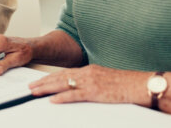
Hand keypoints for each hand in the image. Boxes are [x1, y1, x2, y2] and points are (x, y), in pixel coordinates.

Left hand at [28, 65, 147, 104]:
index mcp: (90, 70)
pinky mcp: (96, 92)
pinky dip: (62, 97)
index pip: (65, 72)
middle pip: (60, 77)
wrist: (140, 84)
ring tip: (35, 92)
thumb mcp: (106, 79)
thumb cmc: (126, 84)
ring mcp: (91, 82)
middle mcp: (88, 73)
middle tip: (30, 87)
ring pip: (63, 84)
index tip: (39, 81)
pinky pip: (75, 95)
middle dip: (43, 82)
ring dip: (47, 88)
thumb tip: (80, 88)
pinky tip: (53, 100)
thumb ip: (92, 82)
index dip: (50, 77)